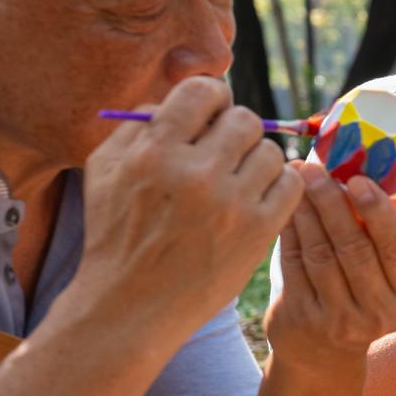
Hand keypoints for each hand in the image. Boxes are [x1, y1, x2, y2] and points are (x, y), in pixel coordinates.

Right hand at [71, 76, 299, 342]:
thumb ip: (137, 124)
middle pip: (245, 119)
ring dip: (257, 161)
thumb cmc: (116, 232)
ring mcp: (231, 203)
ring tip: (236, 182)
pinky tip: (256, 198)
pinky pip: (290, 184)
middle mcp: (195, 173)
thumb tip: (180, 98)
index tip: (210, 118)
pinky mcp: (257, 231)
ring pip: (271, 151)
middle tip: (223, 154)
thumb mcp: (105, 169)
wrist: (130, 304)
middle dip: (235, 132)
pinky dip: (278, 186)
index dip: (212, 99)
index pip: (205, 91)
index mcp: (154, 150)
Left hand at [265, 162, 395, 364]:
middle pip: (355, 248)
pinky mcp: (302, 319)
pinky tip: (286, 205)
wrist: (324, 352)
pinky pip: (294, 263)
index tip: (358, 178)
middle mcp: (381, 314)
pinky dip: (289, 230)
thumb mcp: (390, 267)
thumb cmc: (363, 292)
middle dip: (333, 203)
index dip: (379, 212)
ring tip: (297, 178)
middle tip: (316, 169)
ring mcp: (340, 321)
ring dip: (307, 210)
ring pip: (321, 253)